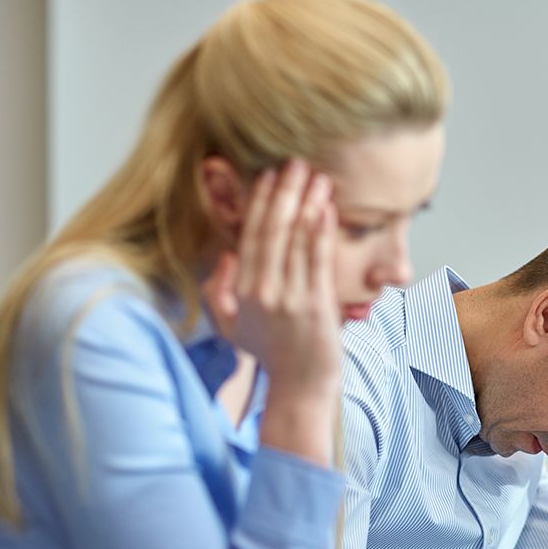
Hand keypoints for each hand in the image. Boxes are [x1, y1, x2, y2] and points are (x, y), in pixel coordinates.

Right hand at [202, 160, 341, 465]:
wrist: (300, 386)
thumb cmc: (272, 354)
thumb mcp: (233, 325)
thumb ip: (221, 290)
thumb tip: (226, 255)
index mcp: (242, 290)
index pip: (250, 236)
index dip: (260, 203)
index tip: (270, 175)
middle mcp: (262, 290)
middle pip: (272, 230)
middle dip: (284, 192)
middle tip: (296, 162)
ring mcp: (289, 298)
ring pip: (296, 240)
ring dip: (307, 203)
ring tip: (317, 175)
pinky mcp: (316, 306)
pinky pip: (318, 260)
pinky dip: (322, 231)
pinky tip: (327, 208)